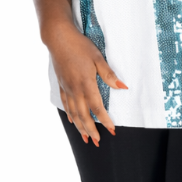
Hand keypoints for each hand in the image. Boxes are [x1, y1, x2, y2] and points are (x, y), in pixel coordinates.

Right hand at [44, 22, 126, 145]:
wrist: (58, 39)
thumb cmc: (80, 46)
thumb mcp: (98, 58)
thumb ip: (109, 75)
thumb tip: (123, 88)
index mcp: (86, 84)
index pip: (97, 107)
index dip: (105, 120)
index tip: (112, 129)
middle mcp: (75, 89)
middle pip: (84, 115)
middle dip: (91, 130)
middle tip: (97, 142)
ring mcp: (67, 88)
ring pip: (74, 113)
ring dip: (80, 127)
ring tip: (85, 138)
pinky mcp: (62, 85)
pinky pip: (66, 105)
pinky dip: (70, 115)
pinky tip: (73, 121)